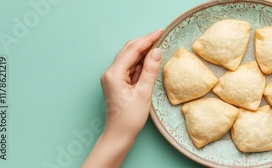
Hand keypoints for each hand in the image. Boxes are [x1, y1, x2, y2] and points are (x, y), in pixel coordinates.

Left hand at [83, 28, 162, 167]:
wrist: (118, 135)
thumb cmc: (129, 118)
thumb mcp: (144, 93)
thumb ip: (150, 70)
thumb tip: (156, 51)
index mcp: (114, 74)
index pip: (132, 50)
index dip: (147, 39)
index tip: (160, 31)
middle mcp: (110, 73)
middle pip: (128, 50)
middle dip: (145, 42)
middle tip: (161, 35)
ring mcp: (113, 77)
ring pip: (129, 58)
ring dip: (143, 51)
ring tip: (158, 45)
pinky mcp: (117, 83)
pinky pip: (130, 67)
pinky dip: (140, 62)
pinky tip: (150, 60)